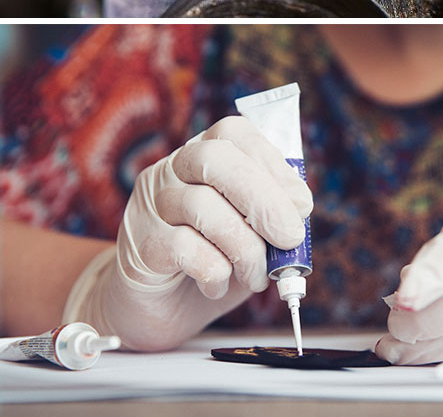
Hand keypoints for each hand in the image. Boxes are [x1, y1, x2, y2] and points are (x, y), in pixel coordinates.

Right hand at [63, 116, 312, 349]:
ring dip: (244, 246)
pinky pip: (183, 247)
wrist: (156, 309)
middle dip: (262, 197)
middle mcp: (172, 169)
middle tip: (290, 237)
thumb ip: (273, 216)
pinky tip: (218, 285)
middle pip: (214, 158)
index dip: (272, 164)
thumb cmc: (213, 261)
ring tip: (255, 276)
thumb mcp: (253, 234)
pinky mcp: (140, 244)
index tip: (302, 204)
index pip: (233, 133)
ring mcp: (152, 204)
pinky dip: (214, 270)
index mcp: (203, 154)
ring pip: (201, 205)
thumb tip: (298, 208)